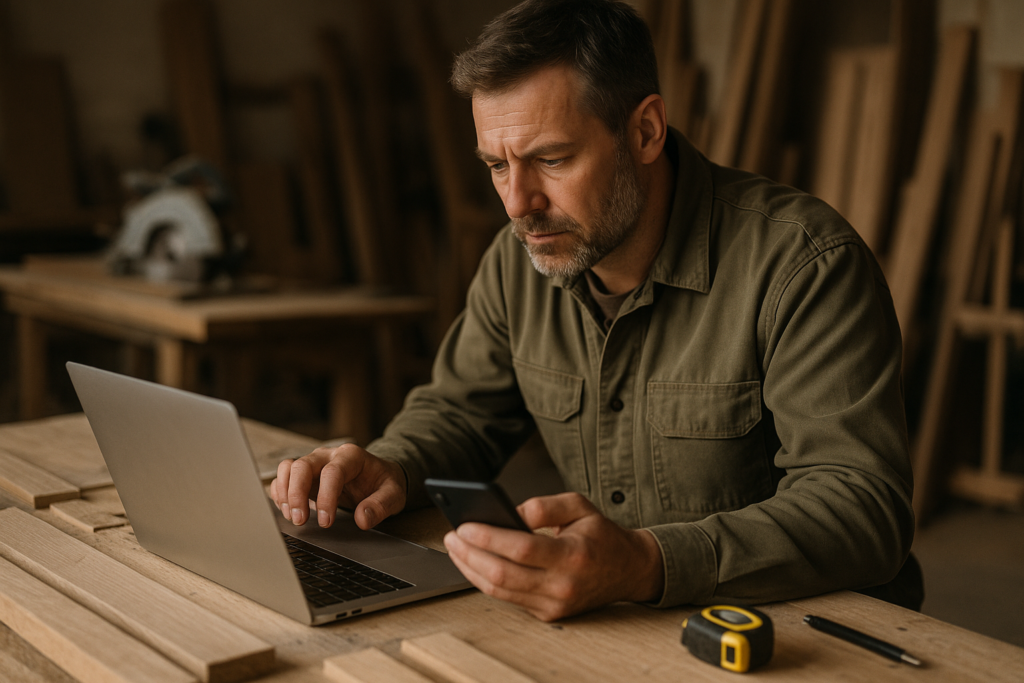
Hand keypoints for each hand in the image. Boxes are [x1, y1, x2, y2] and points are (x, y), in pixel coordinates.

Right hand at [269, 444, 405, 529]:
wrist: (379, 476)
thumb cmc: (384, 483)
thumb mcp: (394, 494)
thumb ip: (381, 505)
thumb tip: (362, 519)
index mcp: (351, 456)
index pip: (332, 472)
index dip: (325, 497)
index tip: (325, 521)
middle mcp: (329, 455)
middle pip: (303, 466)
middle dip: (297, 494)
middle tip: (300, 521)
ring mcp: (315, 463)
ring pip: (288, 468)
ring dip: (285, 493)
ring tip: (292, 517)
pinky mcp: (305, 475)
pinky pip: (284, 478)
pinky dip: (280, 493)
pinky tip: (287, 511)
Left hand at [443, 492, 663, 620]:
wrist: (628, 570)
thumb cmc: (602, 535)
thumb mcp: (579, 506)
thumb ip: (544, 505)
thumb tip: (509, 511)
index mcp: (573, 556)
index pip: (521, 548)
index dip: (488, 537)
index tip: (464, 525)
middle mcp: (563, 586)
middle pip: (503, 574)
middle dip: (469, 554)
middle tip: (452, 535)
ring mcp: (554, 604)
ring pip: (499, 591)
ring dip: (471, 569)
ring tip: (456, 548)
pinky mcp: (548, 614)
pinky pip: (508, 598)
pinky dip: (486, 580)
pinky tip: (474, 563)